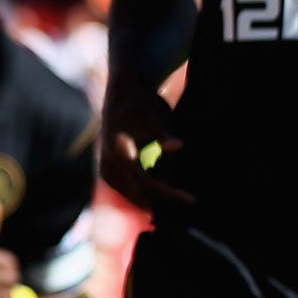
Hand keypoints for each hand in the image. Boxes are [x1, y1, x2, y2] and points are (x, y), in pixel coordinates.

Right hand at [100, 88, 192, 209]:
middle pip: (141, 195)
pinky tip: (160, 170)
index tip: (191, 199)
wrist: (122, 97)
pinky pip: (131, 190)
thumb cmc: (144, 106)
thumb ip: (165, 135)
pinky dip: (148, 187)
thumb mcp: (158, 117)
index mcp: (119, 153)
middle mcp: (109, 166)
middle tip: (187, 191)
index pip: (146, 184)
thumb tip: (178, 145)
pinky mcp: (108, 175)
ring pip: (136, 196)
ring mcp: (106, 172)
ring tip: (171, 168)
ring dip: (156, 192)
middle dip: (163, 196)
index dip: (169, 194)